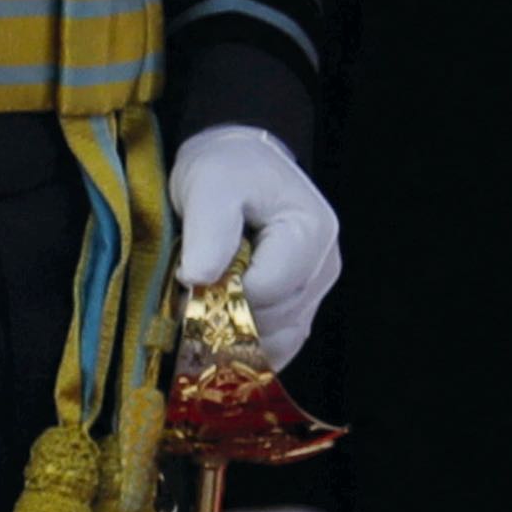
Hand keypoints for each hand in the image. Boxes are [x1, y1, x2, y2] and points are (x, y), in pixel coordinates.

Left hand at [169, 124, 344, 362]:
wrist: (237, 165)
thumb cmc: (225, 169)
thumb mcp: (209, 184)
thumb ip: (208, 230)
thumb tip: (198, 279)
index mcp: (311, 233)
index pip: (266, 291)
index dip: (222, 292)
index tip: (188, 277)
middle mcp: (323, 267)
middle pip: (273, 321)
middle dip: (225, 315)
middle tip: (189, 291)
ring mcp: (315, 291)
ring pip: (275, 341)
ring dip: (232, 333)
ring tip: (203, 302)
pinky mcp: (300, 309)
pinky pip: (275, 346)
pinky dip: (243, 344)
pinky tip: (217, 323)